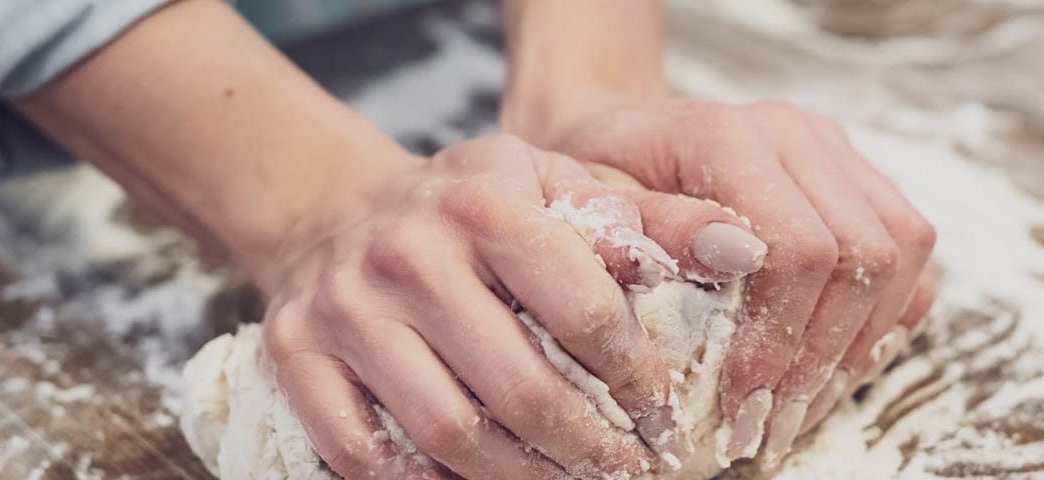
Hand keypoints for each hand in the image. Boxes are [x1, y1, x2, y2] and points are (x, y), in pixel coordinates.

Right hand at [256, 135, 740, 477]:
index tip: (667, 416)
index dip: (639, 379)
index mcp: (483, 198)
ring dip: (522, 479)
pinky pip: (365, 454)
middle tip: (629, 470)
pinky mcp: (297, 354)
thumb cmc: (470, 209)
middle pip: (520, 388)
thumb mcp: (559, 185)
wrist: (338, 212)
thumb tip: (746, 247)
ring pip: (448, 432)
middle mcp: (406, 250)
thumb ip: (651, 218)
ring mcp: (345, 307)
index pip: (584, 310)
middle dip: (590, 449)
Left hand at [528, 99, 937, 463]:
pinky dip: (884, 319)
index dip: (778, 339)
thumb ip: (651, 229)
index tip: (741, 405)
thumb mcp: (589, 208)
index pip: (797, 246)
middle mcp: (795, 134)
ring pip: (902, 252)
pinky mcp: (858, 176)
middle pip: (863, 254)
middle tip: (771, 427)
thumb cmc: (594, 183)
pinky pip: (910, 254)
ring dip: (859, 345)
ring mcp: (835, 151)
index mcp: (727, 136)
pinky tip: (830, 368)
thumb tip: (731, 257)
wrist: (619, 141)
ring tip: (800, 409)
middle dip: (820, 358)